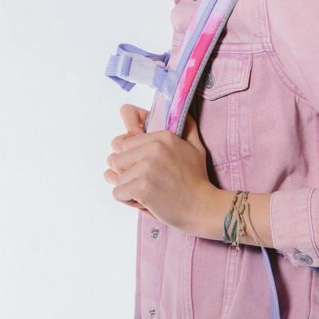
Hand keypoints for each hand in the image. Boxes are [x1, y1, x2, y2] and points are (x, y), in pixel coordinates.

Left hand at [104, 103, 213, 231]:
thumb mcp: (196, 146)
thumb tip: (179, 110)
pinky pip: (117, 193)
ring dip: (128, 188)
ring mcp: (146, 167)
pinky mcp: (141, 187)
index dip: (132, 157)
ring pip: (115, 176)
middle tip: (148, 182)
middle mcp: (153, 148)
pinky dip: (128, 200)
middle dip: (126, 172)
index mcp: (163, 136)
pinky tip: (147, 201)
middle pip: (116, 158)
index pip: (124, 142)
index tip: (147, 167)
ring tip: (150, 192)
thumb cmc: (197, 179)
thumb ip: (187, 126)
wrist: (203, 207)